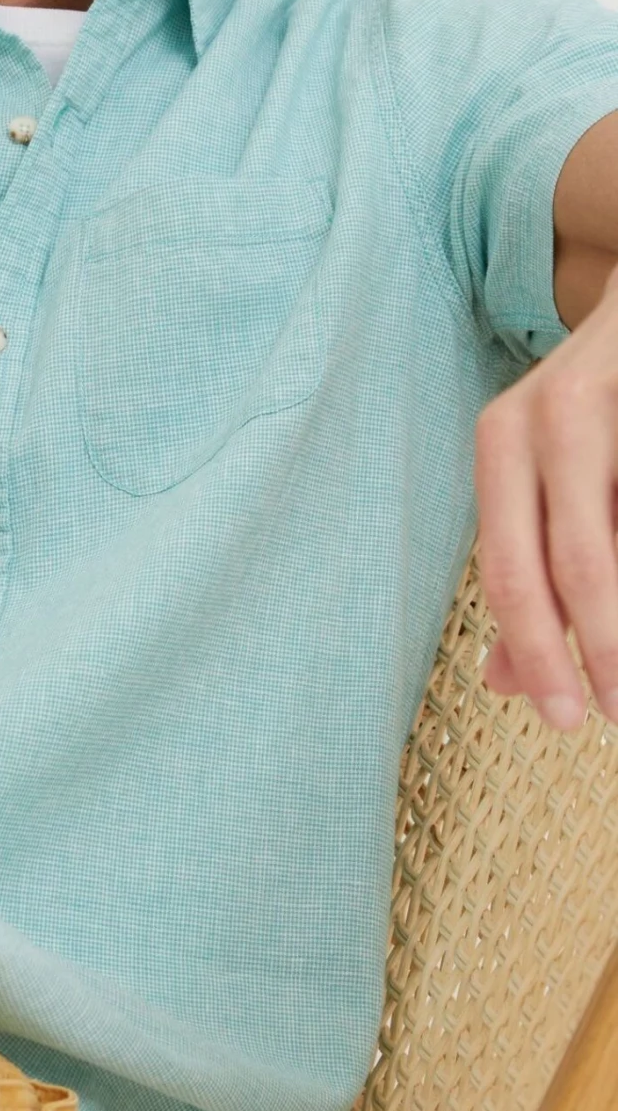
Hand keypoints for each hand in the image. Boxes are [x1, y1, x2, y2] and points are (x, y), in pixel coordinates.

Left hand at [475, 264, 617, 729]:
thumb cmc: (602, 408)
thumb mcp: (549, 474)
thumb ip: (530, 569)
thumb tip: (504, 678)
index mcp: (505, 437)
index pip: (513, 570)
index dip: (539, 655)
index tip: (564, 720)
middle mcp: (557, 410)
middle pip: (579, 561)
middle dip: (604, 650)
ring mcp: (616, 390)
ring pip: (616, 541)